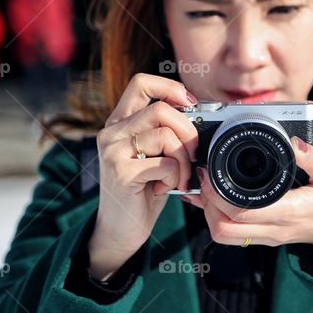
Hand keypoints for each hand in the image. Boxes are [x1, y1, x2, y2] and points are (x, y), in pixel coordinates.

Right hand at [88, 73, 199, 279]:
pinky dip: (176, 178)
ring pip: (166, 136)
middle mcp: (111, 132)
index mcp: (120, 122)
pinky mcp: (121, 173)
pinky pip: (166, 164)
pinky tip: (166, 189)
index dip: (170, 88)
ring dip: (184, 160)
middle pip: (162, 110)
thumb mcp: (155, 155)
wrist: (120, 230)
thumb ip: (167, 133)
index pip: (141, 83)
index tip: (190, 105)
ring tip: (179, 177)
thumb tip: (202, 116)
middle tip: (193, 155)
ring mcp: (113, 152)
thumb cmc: (144, 191)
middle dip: (189, 132)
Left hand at [182, 136, 312, 260]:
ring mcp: (270, 236)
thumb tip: (293, 141)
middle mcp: (275, 229)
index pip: (241, 213)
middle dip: (206, 206)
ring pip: (225, 236)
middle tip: (204, 177)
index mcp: (290, 213)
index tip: (208, 171)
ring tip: (207, 186)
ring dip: (209, 214)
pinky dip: (218, 218)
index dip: (217, 194)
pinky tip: (215, 198)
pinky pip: (233, 234)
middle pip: (224, 230)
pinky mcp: (267, 236)